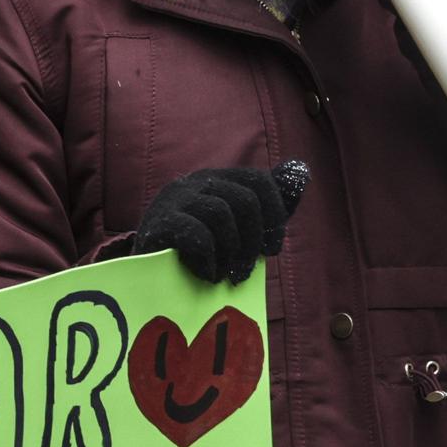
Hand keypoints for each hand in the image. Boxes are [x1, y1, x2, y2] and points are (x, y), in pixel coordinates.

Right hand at [136, 162, 308, 284]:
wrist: (144, 274)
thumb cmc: (197, 251)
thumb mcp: (236, 228)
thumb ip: (268, 204)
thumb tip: (301, 171)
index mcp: (217, 180)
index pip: (258, 181)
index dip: (274, 216)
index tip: (271, 251)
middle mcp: (195, 182)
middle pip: (244, 199)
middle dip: (253, 240)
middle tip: (246, 271)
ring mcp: (174, 199)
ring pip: (221, 213)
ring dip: (232, 251)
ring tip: (227, 276)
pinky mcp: (159, 222)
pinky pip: (198, 234)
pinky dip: (210, 259)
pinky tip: (207, 274)